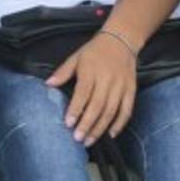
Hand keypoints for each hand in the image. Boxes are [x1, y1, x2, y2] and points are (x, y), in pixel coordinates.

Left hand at [46, 31, 137, 146]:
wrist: (121, 39)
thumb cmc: (95, 50)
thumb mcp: (76, 57)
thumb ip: (63, 72)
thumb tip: (48, 84)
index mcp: (91, 70)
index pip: (83, 93)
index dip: (76, 109)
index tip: (68, 123)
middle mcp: (107, 79)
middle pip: (98, 105)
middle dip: (87, 124)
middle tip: (78, 139)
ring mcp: (120, 85)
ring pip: (111, 111)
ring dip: (100, 128)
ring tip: (89, 141)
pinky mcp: (131, 89)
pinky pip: (127, 110)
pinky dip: (119, 124)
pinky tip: (110, 134)